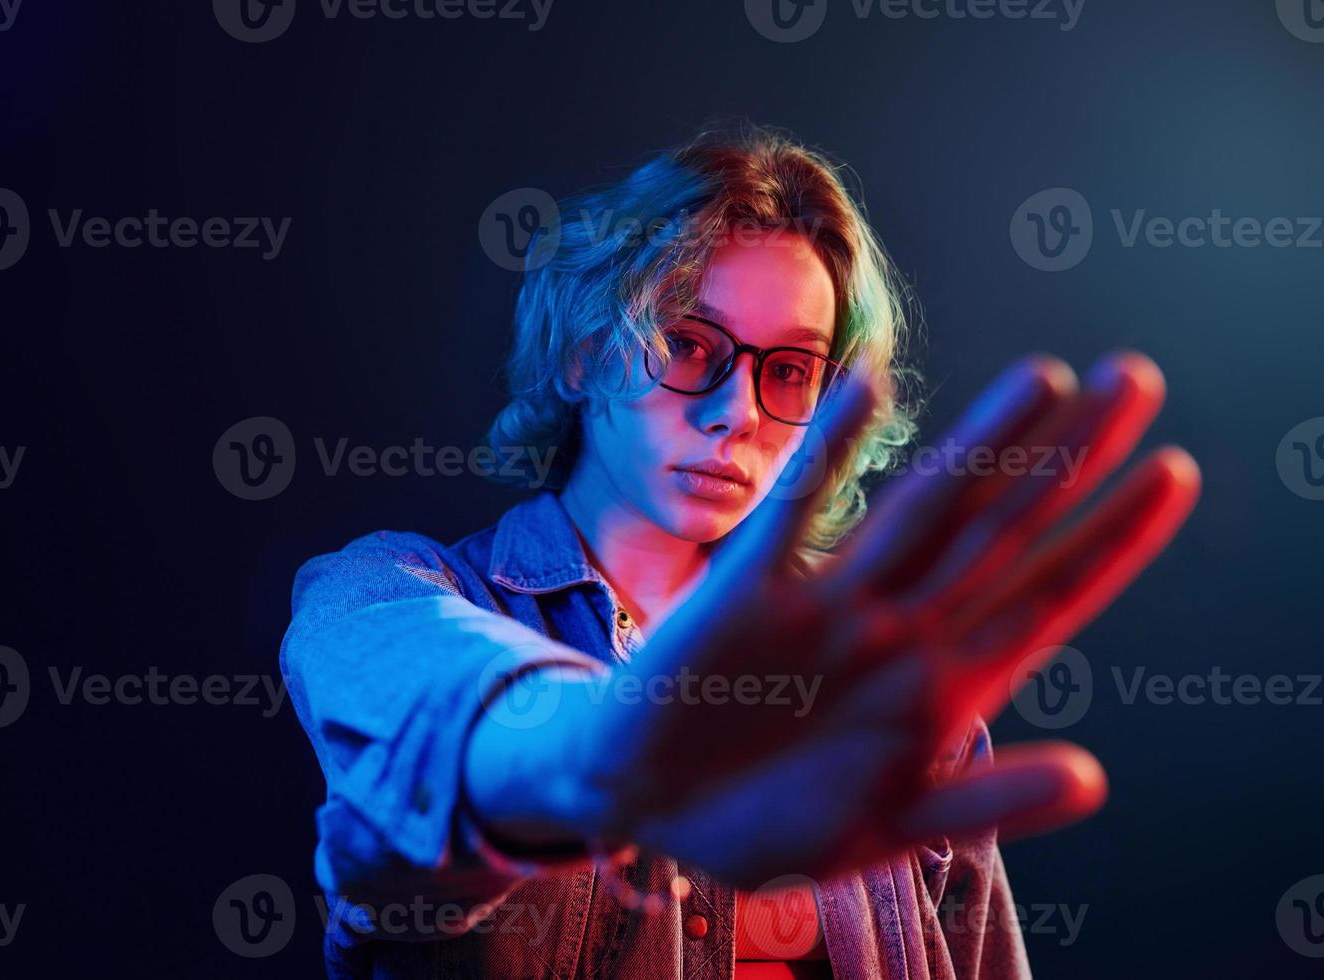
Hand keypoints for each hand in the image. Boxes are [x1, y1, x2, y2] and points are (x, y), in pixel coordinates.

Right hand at [532, 351, 1200, 888]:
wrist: (646, 804)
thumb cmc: (766, 820)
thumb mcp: (885, 830)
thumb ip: (984, 803)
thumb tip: (1094, 777)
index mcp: (941, 688)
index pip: (1046, 598)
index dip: (1110, 539)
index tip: (1173, 474)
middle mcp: (897, 629)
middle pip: (1000, 529)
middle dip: (1070, 459)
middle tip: (1138, 379)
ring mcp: (827, 606)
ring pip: (920, 510)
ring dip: (982, 444)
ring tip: (1048, 378)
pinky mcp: (749, 593)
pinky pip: (794, 511)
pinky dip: (827, 450)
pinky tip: (869, 388)